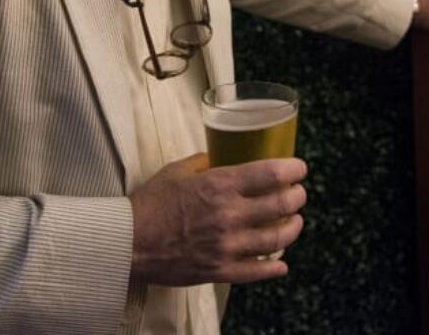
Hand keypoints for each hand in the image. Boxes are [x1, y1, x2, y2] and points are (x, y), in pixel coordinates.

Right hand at [128, 153, 306, 286]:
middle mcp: (228, 215)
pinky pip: (257, 271)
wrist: (128, 242)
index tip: (299, 169)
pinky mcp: (220, 270)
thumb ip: (203, 162)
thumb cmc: (149, 204)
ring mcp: (227, 245)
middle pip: (281, 205)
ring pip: (276, 239)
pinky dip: (274, 267)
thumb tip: (220, 157)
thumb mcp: (176, 171)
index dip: (293, 170)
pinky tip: (281, 263)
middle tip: (298, 194)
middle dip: (297, 197)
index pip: (271, 173)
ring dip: (292, 229)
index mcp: (219, 185)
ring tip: (294, 223)